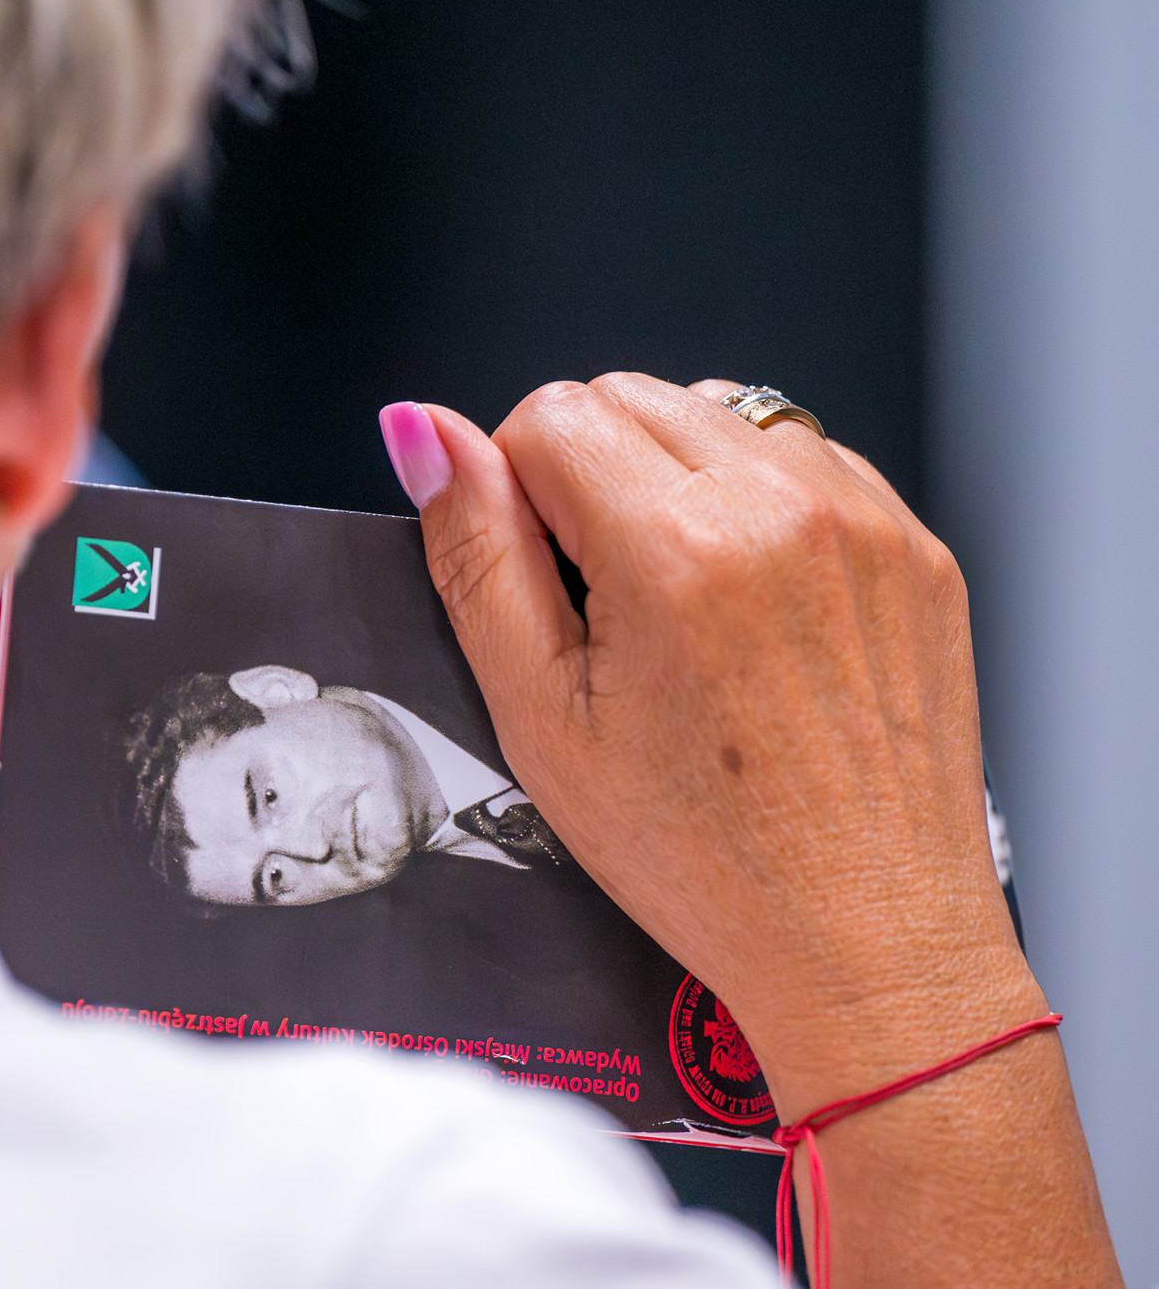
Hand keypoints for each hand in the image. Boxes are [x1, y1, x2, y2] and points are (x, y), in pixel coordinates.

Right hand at [382, 376, 1118, 1286]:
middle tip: (602, 607)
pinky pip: (808, 461)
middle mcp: (783, 507)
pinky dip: (760, 505)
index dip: (516, 492)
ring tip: (680, 611)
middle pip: (633, 397)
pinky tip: (749, 612)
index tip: (542, 585)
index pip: (550, 414)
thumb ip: (476, 554)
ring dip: (676, 480)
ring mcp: (865, 522)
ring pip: (721, 415)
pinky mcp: (916, 550)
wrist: (866, 941)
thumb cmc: (702, 857)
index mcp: (675, 547)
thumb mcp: (541, 715)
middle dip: (590, 476)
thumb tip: (423, 431)